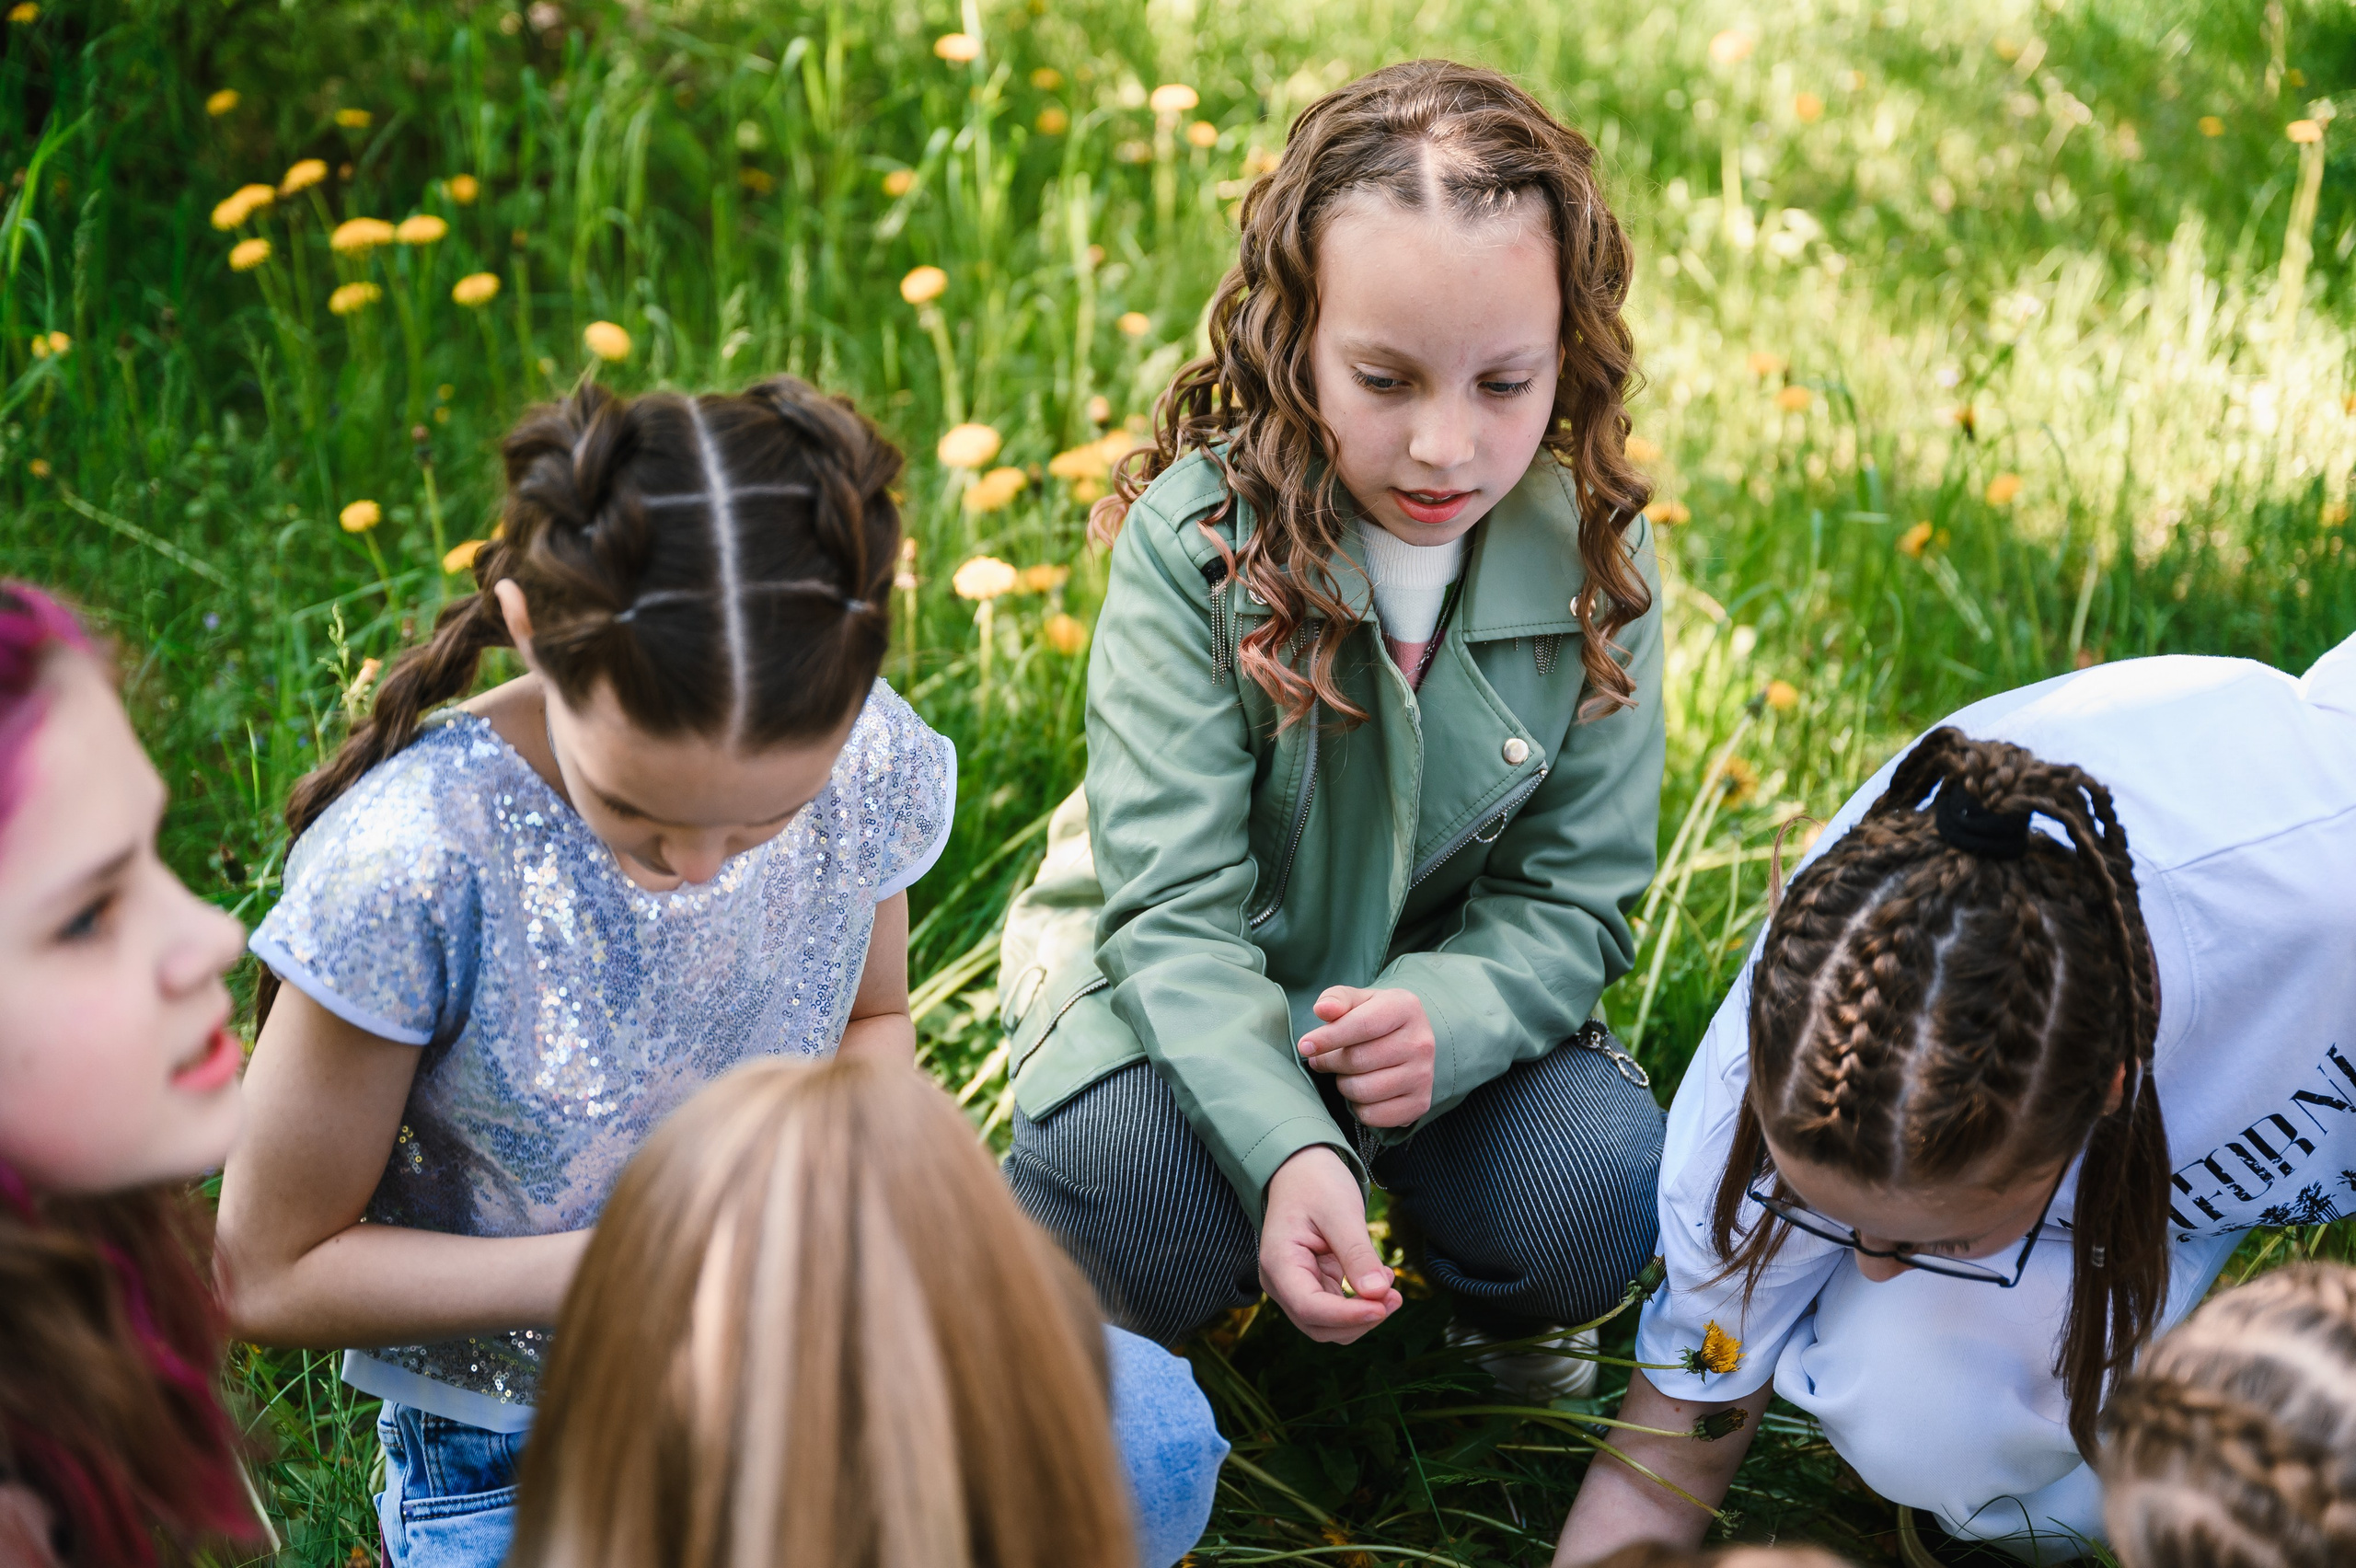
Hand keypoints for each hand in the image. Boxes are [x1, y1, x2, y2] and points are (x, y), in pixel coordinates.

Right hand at [1259, 1145, 1401, 1342]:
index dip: (1347, 1316)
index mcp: (1279, 1263)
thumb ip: (1357, 1254)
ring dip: (1363, 1316)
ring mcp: (1294, 1288)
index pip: (1309, 1308)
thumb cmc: (1316, 1183)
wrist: (1301, 1169)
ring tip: (1391, 1289)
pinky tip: (1380, 1281)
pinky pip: (1337, 1309)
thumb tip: (1378, 1294)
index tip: (1382, 1307)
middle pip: (1319, 1326)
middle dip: (1359, 1319)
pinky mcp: (1311, 1286)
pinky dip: (1361, 1304)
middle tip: (1395, 1296)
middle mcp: (1281, 1283)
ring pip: (1329, 1325)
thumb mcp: (1341, 1212)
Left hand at [1297, 985, 1435, 1127]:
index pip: (1362, 1025)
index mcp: (1405, 1008)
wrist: (1408, 1039)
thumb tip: (1322, 1010)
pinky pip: (1373, 1115)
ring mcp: (1424, 1075)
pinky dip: (1358, 1107)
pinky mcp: (1419, 1103)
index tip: (1305, 1046)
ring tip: (1345, 1073)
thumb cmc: (1375, 1017)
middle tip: (1323, 1059)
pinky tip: (1362, 1091)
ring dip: (1343, 1084)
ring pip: (1363, 1091)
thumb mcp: (1357, 1000)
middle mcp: (1420, 1042)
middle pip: (1358, 1060)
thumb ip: (1336, 1000)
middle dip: (1331, 1061)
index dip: (1328, 1038)